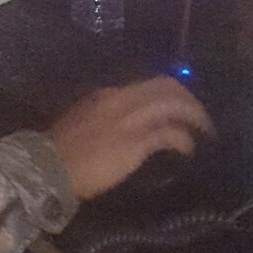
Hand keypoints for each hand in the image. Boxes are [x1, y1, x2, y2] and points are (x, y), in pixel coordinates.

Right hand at [46, 78, 213, 202]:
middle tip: (201, 117)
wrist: (47, 169)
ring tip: (205, 132)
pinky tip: (189, 149)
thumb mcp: (83, 119)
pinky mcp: (134, 144)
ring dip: (194, 117)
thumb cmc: (60, 151)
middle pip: (168, 88)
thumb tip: (128, 122)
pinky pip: (169, 134)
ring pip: (173, 106)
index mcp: (108, 94)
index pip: (150, 83)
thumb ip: (106, 115)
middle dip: (190, 100)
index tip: (183, 105)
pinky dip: (184, 140)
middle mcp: (121, 100)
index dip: (172, 93)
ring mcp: (128, 121)